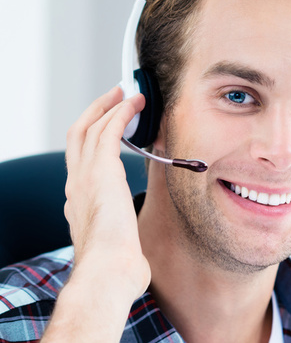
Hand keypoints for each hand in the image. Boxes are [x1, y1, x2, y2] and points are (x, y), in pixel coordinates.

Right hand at [63, 86, 149, 299]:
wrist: (108, 271)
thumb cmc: (116, 268)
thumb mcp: (118, 247)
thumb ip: (122, 242)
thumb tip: (138, 258)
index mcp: (78, 203)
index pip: (80, 162)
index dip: (93, 140)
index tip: (109, 129)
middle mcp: (75, 185)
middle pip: (77, 136)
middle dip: (95, 112)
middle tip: (114, 97)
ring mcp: (85, 176)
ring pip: (91, 128)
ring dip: (111, 107)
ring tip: (128, 95)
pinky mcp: (101, 170)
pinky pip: (108, 130)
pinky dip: (121, 112)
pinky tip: (134, 104)